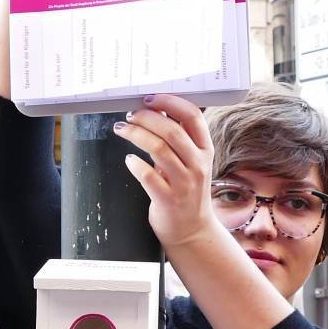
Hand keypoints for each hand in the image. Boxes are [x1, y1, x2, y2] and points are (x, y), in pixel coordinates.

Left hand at [115, 95, 222, 252]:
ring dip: (135, 134)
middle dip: (146, 117)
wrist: (191, 230)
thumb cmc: (186, 191)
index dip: (170, 102)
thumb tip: (154, 109)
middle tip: (131, 115)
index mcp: (205, 150)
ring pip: (158, 149)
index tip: (151, 98)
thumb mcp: (191, 161)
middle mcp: (198, 164)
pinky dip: (134, 164)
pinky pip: (147, 175)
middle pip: (171, 130)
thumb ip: (177, 139)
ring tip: (122, 129)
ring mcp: (184, 183)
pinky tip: (129, 160)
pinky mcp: (168, 199)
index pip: (192, 116)